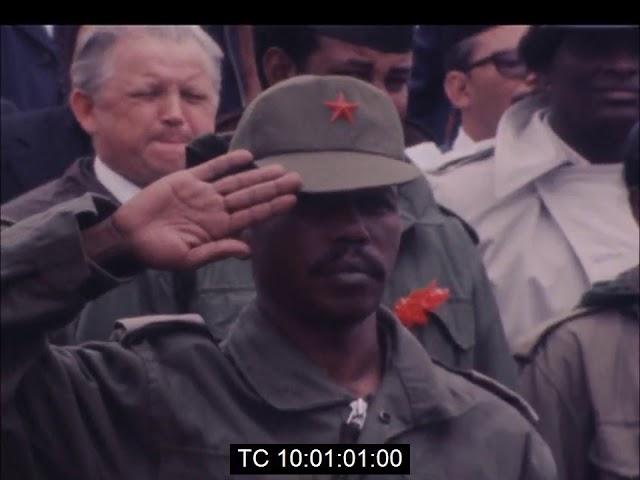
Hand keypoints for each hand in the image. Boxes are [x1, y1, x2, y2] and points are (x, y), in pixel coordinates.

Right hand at [87, 150, 300, 269]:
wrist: (128, 235)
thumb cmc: (157, 252)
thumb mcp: (189, 259)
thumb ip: (218, 251)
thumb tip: (247, 250)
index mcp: (219, 229)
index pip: (252, 215)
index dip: (272, 207)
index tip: (293, 199)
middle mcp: (215, 209)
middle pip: (251, 196)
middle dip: (274, 188)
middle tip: (298, 179)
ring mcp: (203, 193)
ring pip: (237, 181)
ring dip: (259, 175)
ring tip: (281, 169)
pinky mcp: (187, 180)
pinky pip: (212, 168)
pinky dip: (229, 162)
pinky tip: (248, 156)